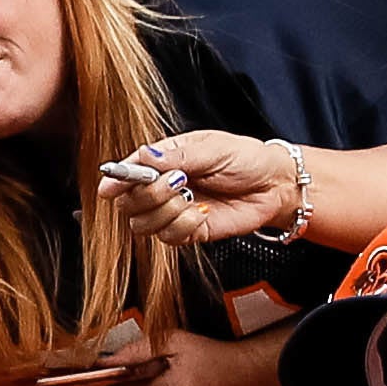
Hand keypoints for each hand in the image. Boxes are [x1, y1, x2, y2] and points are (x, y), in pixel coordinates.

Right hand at [98, 131, 305, 247]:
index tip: (111, 187)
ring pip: (142, 223)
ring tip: (192, 197)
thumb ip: (176, 155)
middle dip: (149, 194)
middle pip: (128, 202)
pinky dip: (184, 225)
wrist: (275, 185)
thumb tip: (143, 156)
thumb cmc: (247, 159)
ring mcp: (173, 211)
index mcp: (163, 161)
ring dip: (167, 211)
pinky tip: (203, 212)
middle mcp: (163, 187)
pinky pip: (168, 237)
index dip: (116, 180)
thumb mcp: (212, 148)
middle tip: (178, 181)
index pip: (127, 172)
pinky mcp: (188, 232)